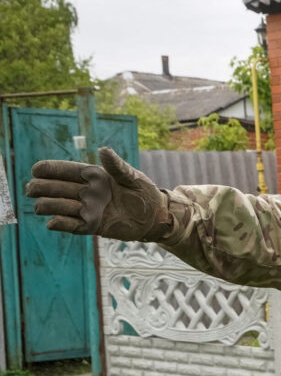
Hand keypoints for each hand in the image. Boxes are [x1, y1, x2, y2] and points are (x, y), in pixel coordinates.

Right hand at [25, 146, 171, 241]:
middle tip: (32, 189)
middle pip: (52, 187)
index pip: (63, 170)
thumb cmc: (144, 192)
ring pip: (54, 206)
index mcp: (92, 175)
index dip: (47, 169)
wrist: (154, 216)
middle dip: (39, 187)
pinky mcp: (90, 226)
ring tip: (42, 206)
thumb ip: (117, 165)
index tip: (36, 170)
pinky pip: (68, 225)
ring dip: (47, 205)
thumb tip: (103, 149)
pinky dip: (58, 223)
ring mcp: (85, 209)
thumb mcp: (132, 176)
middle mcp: (84, 191)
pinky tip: (54, 222)